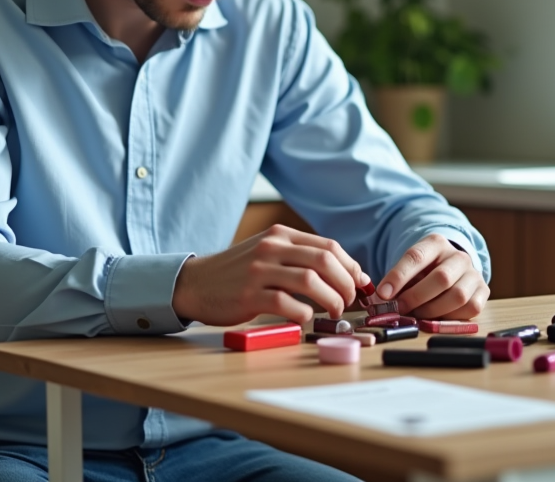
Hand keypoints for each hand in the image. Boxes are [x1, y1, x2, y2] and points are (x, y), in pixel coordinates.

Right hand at [172, 225, 368, 326]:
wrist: (196, 282)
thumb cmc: (239, 272)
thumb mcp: (269, 253)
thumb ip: (302, 259)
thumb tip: (348, 275)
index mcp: (280, 235)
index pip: (329, 246)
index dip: (351, 267)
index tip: (359, 284)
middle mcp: (271, 247)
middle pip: (324, 260)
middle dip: (345, 283)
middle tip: (349, 301)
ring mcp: (259, 271)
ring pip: (310, 281)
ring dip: (331, 300)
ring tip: (334, 312)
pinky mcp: (248, 295)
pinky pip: (287, 304)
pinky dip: (303, 314)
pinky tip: (304, 318)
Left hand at [377, 234, 487, 319]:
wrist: (451, 268)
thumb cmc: (425, 271)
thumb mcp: (410, 268)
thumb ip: (397, 282)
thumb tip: (382, 301)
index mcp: (436, 243)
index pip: (416, 256)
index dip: (398, 276)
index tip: (383, 294)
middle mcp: (458, 256)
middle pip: (441, 278)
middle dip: (416, 297)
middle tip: (399, 309)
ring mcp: (474, 273)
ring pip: (458, 296)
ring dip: (433, 310)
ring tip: (417, 314)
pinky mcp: (484, 291)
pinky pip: (471, 308)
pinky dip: (451, 317)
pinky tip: (437, 316)